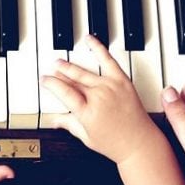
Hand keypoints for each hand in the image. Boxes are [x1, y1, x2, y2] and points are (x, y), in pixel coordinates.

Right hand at [40, 35, 154, 163]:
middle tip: (51, 70)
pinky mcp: (122, 81)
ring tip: (61, 62)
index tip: (45, 80)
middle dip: (59, 74)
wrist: (139, 143)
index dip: (51, 84)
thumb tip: (55, 120)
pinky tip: (89, 40)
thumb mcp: (86, 137)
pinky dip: (98, 48)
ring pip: (85, 72)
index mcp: (86, 112)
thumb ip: (69, 124)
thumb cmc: (115, 144)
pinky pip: (108, 60)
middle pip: (72, 80)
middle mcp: (97, 97)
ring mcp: (110, 87)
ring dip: (70, 66)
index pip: (63, 92)